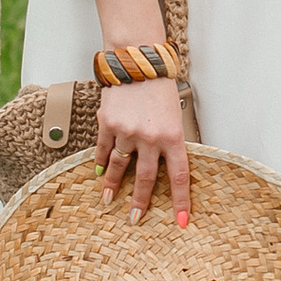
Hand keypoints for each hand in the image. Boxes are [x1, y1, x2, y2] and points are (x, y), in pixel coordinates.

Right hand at [96, 75, 191, 225]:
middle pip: (146, 179)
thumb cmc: (161, 85)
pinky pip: (104, 148)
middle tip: (134, 219)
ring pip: (120, 166)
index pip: (179, 176)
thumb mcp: (175, 114)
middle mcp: (150, 138)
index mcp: (173, 136)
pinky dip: (102, 161)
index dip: (181, 201)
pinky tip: (99, 171)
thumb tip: (165, 164)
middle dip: (140, 202)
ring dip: (114, 186)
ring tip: (109, 200)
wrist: (138, 59)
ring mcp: (126, 131)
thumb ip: (170, 139)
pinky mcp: (108, 123)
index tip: (180, 221)